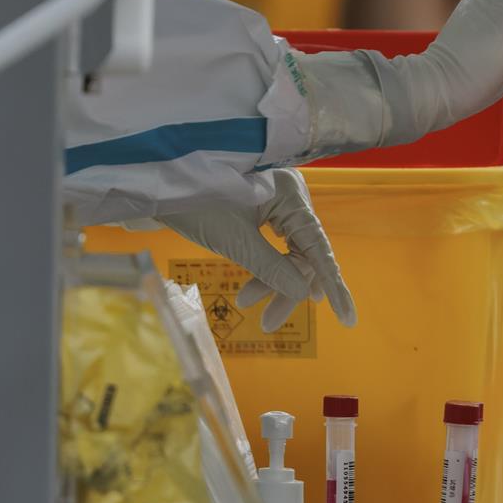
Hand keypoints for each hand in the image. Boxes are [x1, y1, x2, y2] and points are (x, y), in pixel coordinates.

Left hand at [159, 170, 356, 331]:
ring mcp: (277, 200)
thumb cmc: (194, 202)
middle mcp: (292, 196)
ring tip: (245, 303)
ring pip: (288, 250)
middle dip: (286, 288)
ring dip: (271, 279)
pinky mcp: (261, 207)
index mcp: (293, 195)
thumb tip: (303, 295)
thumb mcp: (233, 240)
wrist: (154, 179)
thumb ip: (272, 269)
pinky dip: (264, 266)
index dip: (333, 286)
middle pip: (303, 252)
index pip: (319, 247)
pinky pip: (274, 243)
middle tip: (267, 323)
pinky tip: (257, 286)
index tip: (347, 319)